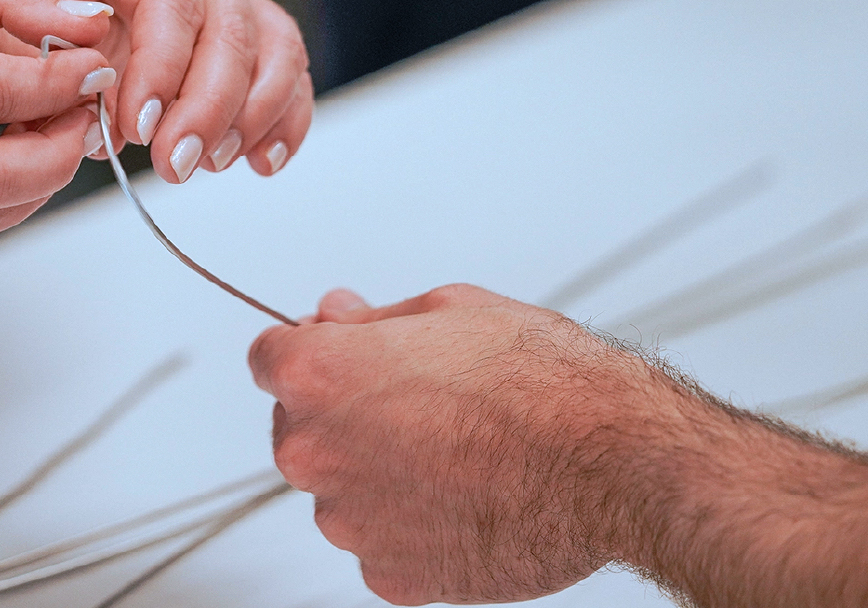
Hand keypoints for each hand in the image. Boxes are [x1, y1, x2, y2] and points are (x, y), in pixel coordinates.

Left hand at [9, 0, 313, 182]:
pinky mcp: (256, 35)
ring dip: (250, 117)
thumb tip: (103, 120)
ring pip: (275, 48)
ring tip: (206, 163)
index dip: (162, 66)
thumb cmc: (33, 7)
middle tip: (174, 163)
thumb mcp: (19, 20)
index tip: (137, 128)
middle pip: (232, 29)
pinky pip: (289, 73)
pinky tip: (258, 163)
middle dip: (207, 108)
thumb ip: (57, 61)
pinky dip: (283, 120)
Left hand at [247, 285, 658, 604]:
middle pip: (298, 425)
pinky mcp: (388, 575)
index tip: (345, 354)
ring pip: (340, 487)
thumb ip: (371, 319)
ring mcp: (347, 520)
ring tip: (457, 453)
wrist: (615, 464)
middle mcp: (313, 451)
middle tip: (421, 403)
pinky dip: (411, 524)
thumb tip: (335, 317)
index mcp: (317, 376)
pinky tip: (465, 498)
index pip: (269, 356)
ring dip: (377, 471)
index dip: (312, 350)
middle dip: (342, 411)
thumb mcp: (450, 308)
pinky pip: (381, 541)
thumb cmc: (543, 382)